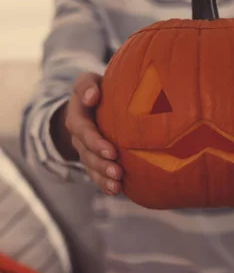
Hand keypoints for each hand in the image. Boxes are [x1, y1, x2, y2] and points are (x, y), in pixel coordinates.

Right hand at [59, 73, 121, 194]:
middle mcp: (79, 136)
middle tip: (117, 172)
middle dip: (102, 165)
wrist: (91, 102)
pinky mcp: (94, 159)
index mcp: (77, 117)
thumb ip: (86, 85)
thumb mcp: (87, 81)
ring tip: (117, 187)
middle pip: (87, 154)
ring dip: (103, 178)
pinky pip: (96, 174)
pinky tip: (117, 191)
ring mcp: (85, 150)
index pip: (83, 131)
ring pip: (91, 167)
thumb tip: (92, 96)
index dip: (96, 142)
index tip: (112, 151)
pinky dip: (105, 184)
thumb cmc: (96, 89)